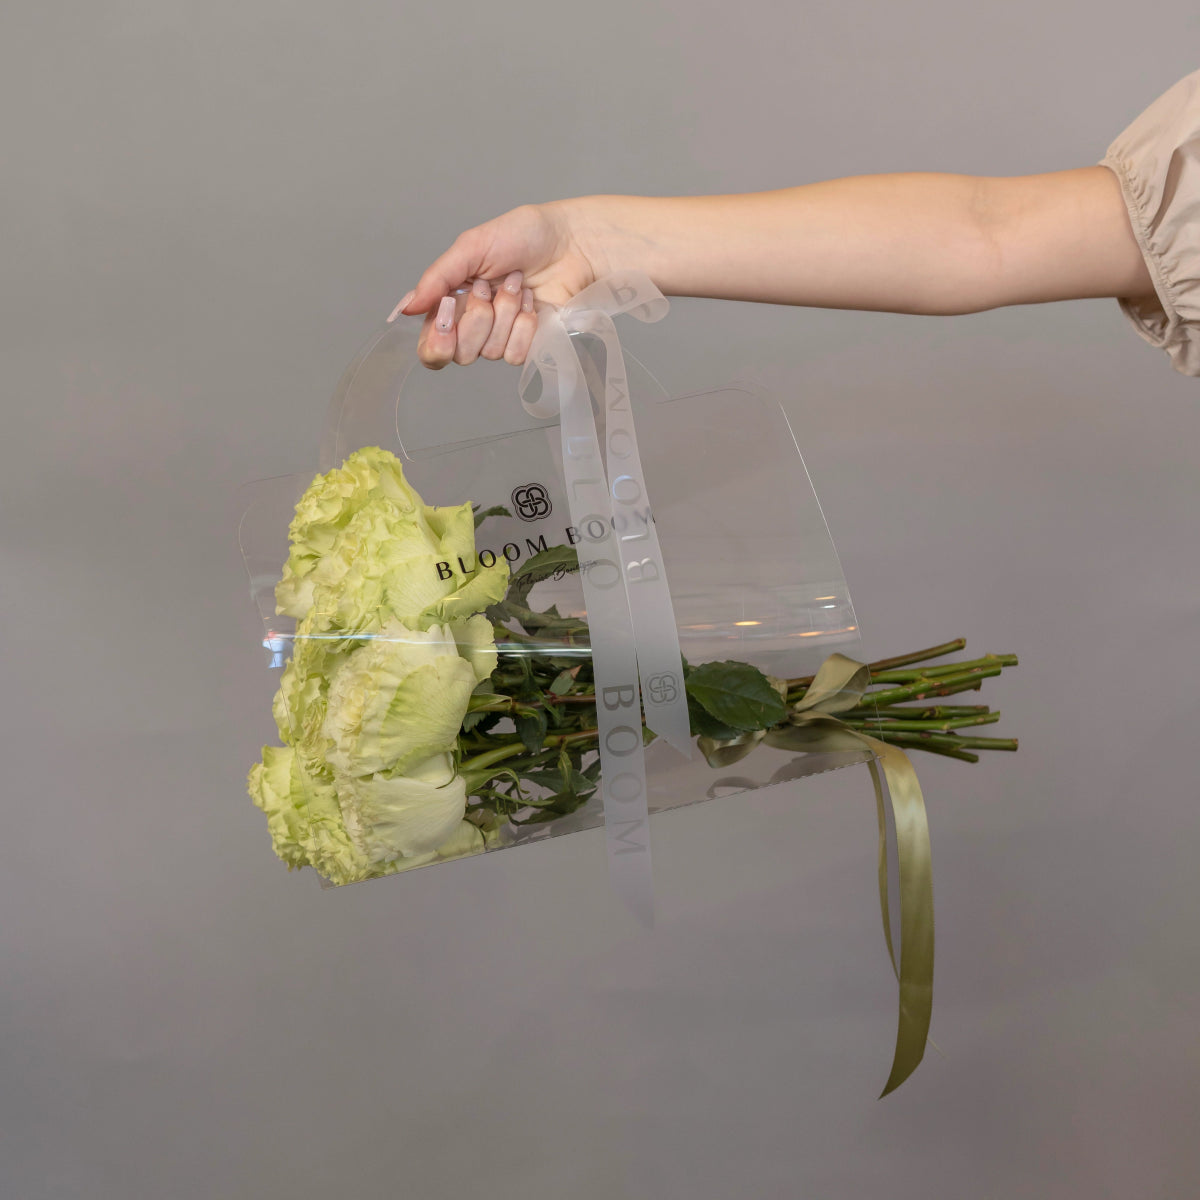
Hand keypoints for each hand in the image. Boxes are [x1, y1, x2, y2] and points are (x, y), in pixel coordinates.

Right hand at [388, 201, 601, 369]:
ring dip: (505, 313)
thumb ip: (436, 278)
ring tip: (517, 285)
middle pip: (460, 354)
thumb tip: (406, 310)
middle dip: (477, 318)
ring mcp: (502, 339)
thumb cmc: (522, 236)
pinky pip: (516, 354)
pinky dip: (524, 326)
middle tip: (487, 287)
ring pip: (490, 352)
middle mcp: (473, 327)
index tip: (447, 317)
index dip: (436, 342)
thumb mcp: (471, 247)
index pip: (430, 348)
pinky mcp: (529, 346)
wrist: (569, 242)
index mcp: (451, 304)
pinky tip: (532, 302)